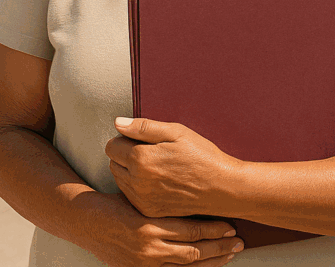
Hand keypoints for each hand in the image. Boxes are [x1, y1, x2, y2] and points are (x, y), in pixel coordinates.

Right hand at [87, 192, 242, 266]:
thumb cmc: (113, 204)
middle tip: (239, 243)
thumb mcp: (138, 196)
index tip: (230, 226)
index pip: (191, 230)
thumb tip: (192, 194)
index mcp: (149, 226)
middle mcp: (149, 249)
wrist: (85, 222)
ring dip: (211, 262)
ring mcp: (145, 264)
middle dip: (219, 248)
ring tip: (229, 255)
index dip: (214, 229)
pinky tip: (204, 266)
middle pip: (194, 252)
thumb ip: (162, 199)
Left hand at [106, 117, 238, 218]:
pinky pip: (131, 195)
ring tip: (155, 167)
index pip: (112, 146)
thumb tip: (118, 123)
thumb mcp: (175, 132)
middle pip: (113, 163)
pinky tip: (156, 181)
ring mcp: (143, 199)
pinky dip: (137, 187)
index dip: (125, 139)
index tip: (142, 140)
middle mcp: (137, 181)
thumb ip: (142, 127)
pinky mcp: (149, 210)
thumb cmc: (202, 157)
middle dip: (124, 155)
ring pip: (120, 179)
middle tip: (150, 153)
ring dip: (129, 171)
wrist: (223, 189)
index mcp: (141, 159)